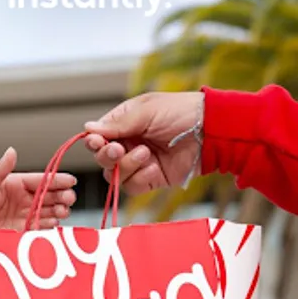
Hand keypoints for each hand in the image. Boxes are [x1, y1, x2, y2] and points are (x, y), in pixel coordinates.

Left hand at [0, 148, 76, 229]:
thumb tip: (12, 150)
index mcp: (16, 184)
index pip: (41, 180)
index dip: (57, 180)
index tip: (71, 181)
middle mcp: (23, 198)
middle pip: (49, 195)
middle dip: (63, 196)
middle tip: (69, 199)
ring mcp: (24, 214)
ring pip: (49, 210)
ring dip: (59, 211)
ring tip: (64, 212)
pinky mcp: (22, 229)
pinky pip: (41, 226)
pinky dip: (50, 225)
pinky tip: (55, 223)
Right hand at [84, 92, 203, 194]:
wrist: (210, 131)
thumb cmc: (180, 112)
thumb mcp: (147, 111)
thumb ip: (118, 124)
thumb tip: (88, 129)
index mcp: (124, 123)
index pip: (97, 136)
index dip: (94, 142)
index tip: (97, 142)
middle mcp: (128, 144)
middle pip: (102, 158)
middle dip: (107, 156)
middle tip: (118, 150)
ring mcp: (139, 163)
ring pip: (114, 175)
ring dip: (126, 166)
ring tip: (146, 154)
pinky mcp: (151, 179)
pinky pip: (132, 186)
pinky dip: (140, 179)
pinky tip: (153, 168)